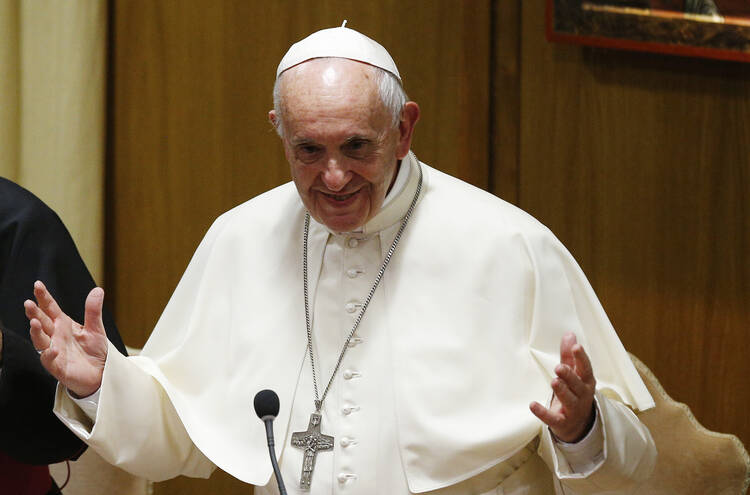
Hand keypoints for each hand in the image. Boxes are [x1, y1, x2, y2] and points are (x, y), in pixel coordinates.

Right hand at [24, 281, 107, 397]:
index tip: (38, 284)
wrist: (100, 374)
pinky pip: (50, 360)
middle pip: (42, 322)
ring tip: (34, 322)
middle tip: (28, 303)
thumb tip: (97, 289)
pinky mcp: (58, 367)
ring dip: (36, 332)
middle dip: (34, 313)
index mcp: (63, 325)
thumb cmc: (94, 351)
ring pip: (40, 340)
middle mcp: (55, 336)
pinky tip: (53, 349)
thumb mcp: (96, 329)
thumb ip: (93, 311)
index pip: (50, 308)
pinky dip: (50, 354)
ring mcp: (54, 351)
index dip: (44, 297)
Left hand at [529, 332, 595, 442]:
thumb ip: (569, 356)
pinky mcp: (561, 422)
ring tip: (554, 381)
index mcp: (586, 382)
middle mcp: (582, 396)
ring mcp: (573, 410)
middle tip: (559, 367)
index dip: (581, 358)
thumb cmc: (575, 393)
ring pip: (569, 400)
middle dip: (569, 376)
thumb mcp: (574, 374)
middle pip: (577, 385)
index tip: (576, 347)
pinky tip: (532, 405)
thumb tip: (570, 334)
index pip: (586, 368)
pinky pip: (552, 418)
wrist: (578, 425)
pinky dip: (542, 412)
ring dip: (562, 391)